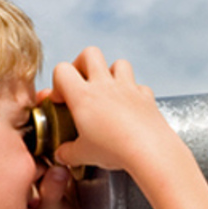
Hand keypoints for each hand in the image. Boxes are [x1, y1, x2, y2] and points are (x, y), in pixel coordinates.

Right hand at [46, 47, 184, 178]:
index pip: (62, 70)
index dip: (57, 83)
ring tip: (107, 92)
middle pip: (90, 53)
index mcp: (83, 96)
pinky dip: (134, 93)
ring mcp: (128, 88)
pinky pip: (139, 86)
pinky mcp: (146, 97)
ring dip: (111, 73)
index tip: (61, 100)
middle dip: (82, 64)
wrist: (149, 151)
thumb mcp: (83, 155)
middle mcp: (105, 86)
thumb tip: (62, 154)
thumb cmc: (115, 150)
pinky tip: (130, 106)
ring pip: (119, 63)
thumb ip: (68, 153)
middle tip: (82, 83)